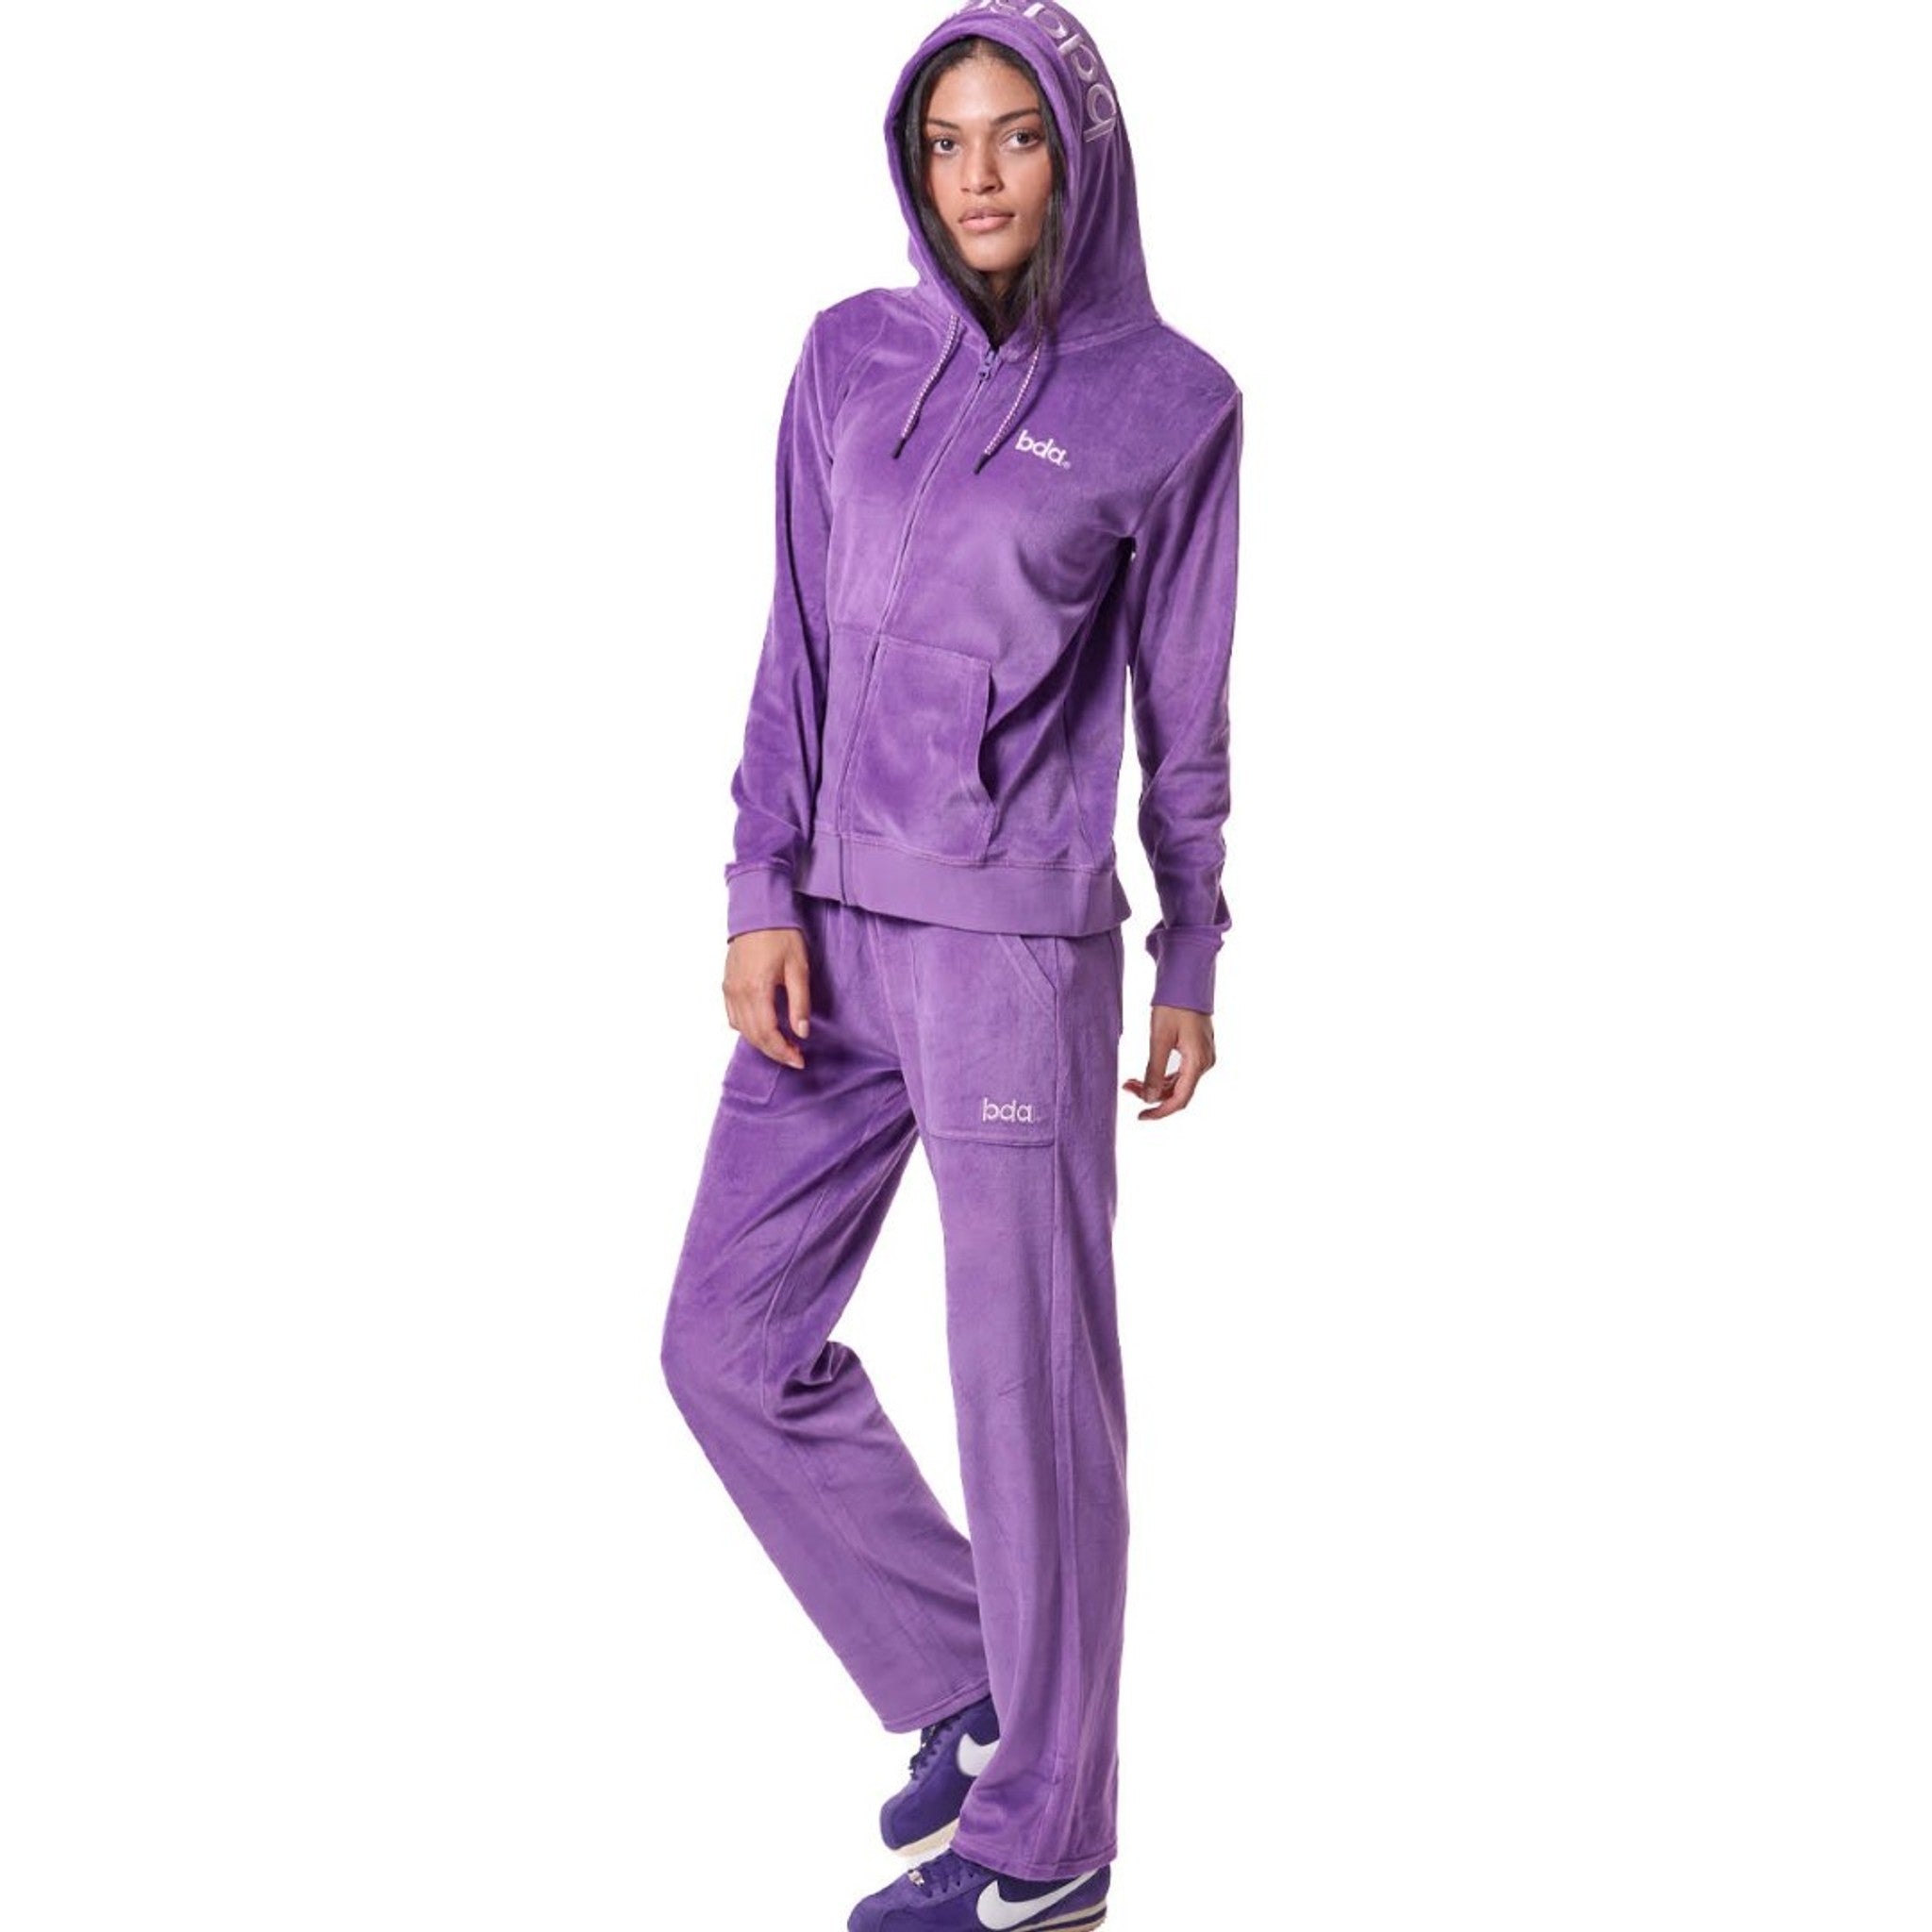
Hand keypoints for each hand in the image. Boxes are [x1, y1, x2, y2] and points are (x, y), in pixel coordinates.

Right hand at [723, 926, 811, 1069]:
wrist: (758, 912)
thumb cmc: (781, 935)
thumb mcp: (798, 968)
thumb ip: (799, 1002)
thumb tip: (801, 1032)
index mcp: (757, 989)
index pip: (767, 1033)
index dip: (782, 1052)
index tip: (798, 1060)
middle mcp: (738, 993)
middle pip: (753, 1036)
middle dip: (774, 1052)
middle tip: (794, 1057)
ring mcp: (730, 990)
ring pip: (742, 1030)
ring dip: (761, 1043)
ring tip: (782, 1046)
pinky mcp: (727, 985)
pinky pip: (733, 1017)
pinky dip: (747, 1030)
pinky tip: (762, 1029)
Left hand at [1122, 1004, 1215, 1119]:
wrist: (1187, 980)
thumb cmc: (1173, 1005)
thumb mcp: (1159, 1039)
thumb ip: (1155, 1071)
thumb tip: (1149, 1099)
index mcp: (1198, 1062)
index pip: (1180, 1099)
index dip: (1160, 1112)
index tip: (1141, 1117)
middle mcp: (1205, 1063)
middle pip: (1178, 1093)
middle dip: (1152, 1095)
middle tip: (1127, 1088)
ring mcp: (1203, 1057)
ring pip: (1178, 1083)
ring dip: (1155, 1086)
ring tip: (1130, 1081)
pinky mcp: (1198, 1050)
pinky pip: (1181, 1072)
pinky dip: (1163, 1076)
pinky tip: (1146, 1075)